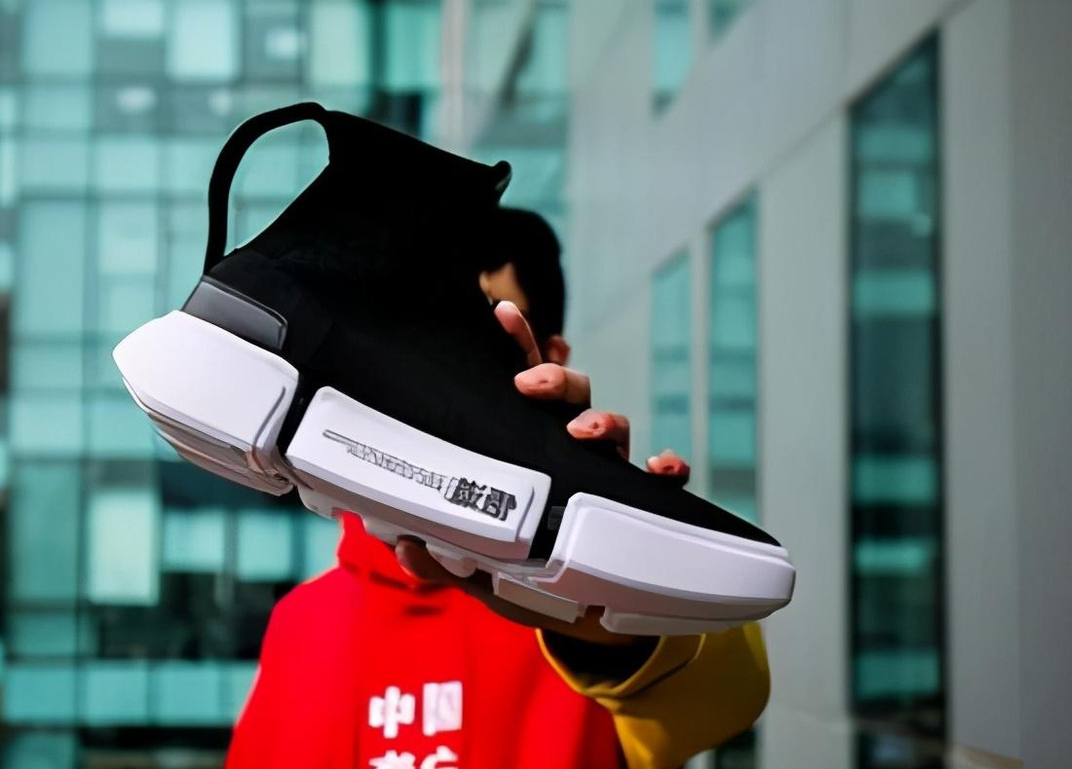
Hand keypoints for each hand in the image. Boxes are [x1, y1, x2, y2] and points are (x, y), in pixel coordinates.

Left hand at [395, 301, 690, 645]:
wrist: (580, 624)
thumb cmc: (528, 582)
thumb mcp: (480, 572)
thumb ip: (442, 560)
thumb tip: (405, 546)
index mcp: (528, 449)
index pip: (521, 388)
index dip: (517, 348)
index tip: (503, 313)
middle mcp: (569, 451)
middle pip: (570, 394)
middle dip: (555, 379)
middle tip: (531, 387)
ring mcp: (606, 476)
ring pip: (613, 427)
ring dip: (603, 420)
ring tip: (582, 432)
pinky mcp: (640, 508)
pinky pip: (662, 483)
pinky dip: (666, 470)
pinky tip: (663, 468)